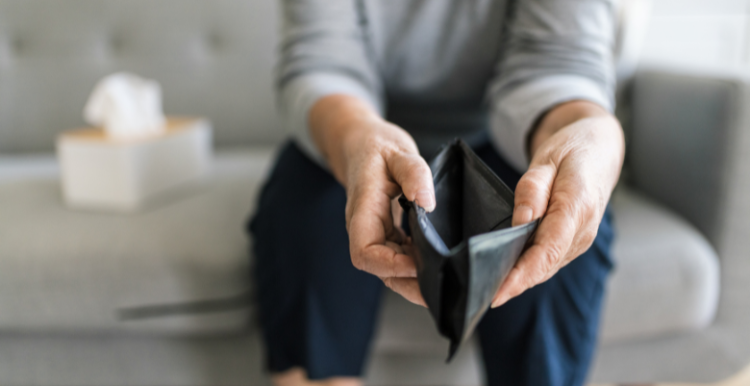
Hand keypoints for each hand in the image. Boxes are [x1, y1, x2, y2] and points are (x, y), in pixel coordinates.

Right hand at [309, 95, 433, 305]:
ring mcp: (376, 233)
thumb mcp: (397, 151)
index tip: (419, 262)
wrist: (361, 144)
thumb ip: (413, 172)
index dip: (390, 265)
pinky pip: (399, 256)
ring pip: (391, 268)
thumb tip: (427, 201)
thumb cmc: (376, 147)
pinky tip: (439, 259)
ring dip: (415, 277)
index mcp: (362, 211)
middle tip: (444, 285)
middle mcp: (365, 228)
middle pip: (380, 269)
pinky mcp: (387, 233)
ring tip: (447, 277)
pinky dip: (418, 263)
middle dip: (409, 282)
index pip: (365, 253)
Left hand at [491, 101, 623, 307]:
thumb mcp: (548, 159)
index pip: (548, 250)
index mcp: (578, 207)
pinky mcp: (573, 242)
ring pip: (545, 267)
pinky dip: (527, 270)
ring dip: (519, 280)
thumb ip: (532, 190)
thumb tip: (521, 222)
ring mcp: (580, 239)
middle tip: (479, 295)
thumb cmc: (572, 151)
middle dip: (514, 284)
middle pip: (544, 265)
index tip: (498, 292)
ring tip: (486, 289)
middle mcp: (583, 230)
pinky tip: (505, 275)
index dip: (522, 275)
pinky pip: (548, 260)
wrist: (598, 150)